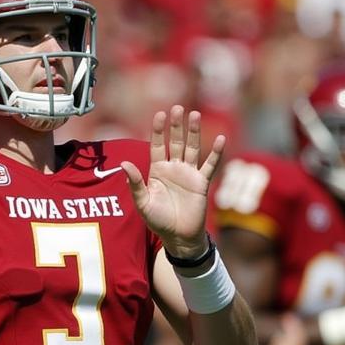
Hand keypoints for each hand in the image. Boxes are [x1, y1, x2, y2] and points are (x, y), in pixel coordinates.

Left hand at [122, 106, 224, 258]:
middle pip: (175, 142)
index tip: (159, 114)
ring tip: (195, 114)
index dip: (158, 131)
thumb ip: (135, 183)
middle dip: (176, 126)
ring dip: (194, 132)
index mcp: (157, 171)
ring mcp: (188, 174)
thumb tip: (124, 164)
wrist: (178, 237)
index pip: (157, 146)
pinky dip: (216, 153)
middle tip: (177, 108)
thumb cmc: (158, 221)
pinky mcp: (202, 182)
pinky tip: (220, 139)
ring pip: (192, 148)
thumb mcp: (143, 203)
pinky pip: (210, 165)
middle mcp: (173, 168)